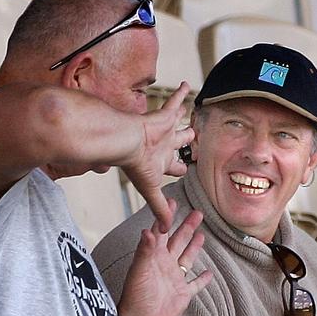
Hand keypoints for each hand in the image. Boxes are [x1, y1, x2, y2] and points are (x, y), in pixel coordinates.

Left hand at [117, 199, 211, 315]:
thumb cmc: (136, 298)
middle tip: (198, 212)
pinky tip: (210, 272)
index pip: (161, 231)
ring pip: (187, 258)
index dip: (166, 216)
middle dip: (187, 226)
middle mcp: (165, 265)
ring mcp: (175, 279)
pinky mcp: (182, 295)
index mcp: (154, 257)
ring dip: (194, 246)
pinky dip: (203, 279)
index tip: (172, 201)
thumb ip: (145, 251)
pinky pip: (195, 284)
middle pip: (178, 241)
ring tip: (202, 234)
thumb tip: (147, 229)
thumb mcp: (139, 272)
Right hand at [122, 82, 193, 231]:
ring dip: (184, 119)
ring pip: (178, 124)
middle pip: (179, 143)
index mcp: (161, 162)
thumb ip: (158, 208)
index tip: (184, 169)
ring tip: (191, 112)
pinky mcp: (161, 115)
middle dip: (186, 142)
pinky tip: (189, 84)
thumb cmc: (135, 165)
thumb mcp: (150, 190)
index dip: (180, 169)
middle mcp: (163, 145)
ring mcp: (163, 130)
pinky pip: (174, 101)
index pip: (175, 167)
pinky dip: (181, 92)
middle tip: (193, 138)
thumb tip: (162, 231)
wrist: (123, 142)